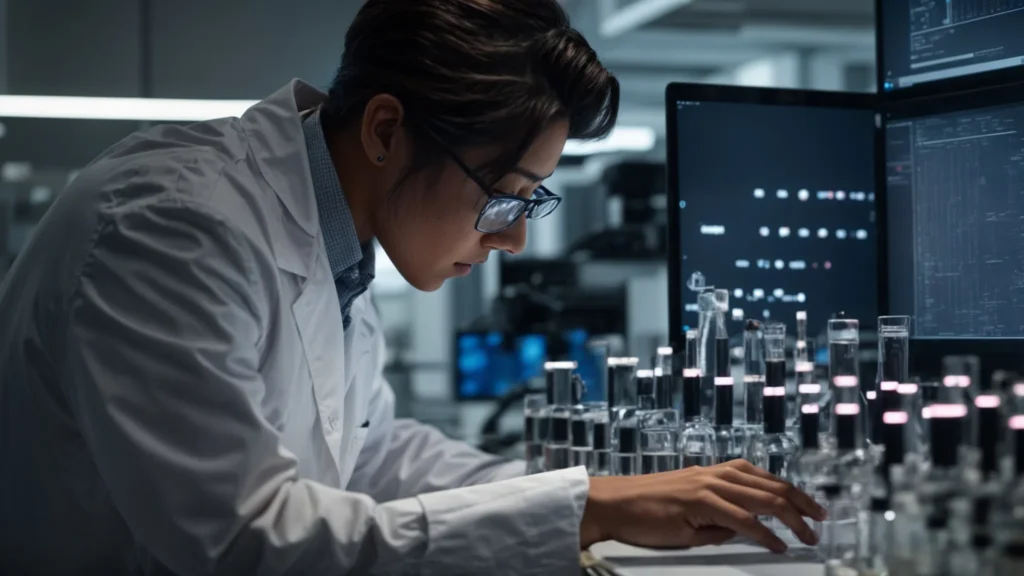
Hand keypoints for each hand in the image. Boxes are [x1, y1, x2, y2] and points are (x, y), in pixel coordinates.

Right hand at [580, 460, 826, 552]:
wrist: (613, 503)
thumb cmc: (646, 510)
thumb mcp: (690, 513)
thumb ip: (718, 519)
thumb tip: (743, 532)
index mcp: (715, 473)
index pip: (764, 479)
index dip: (793, 493)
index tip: (812, 508)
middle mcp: (716, 473)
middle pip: (772, 486)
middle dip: (802, 504)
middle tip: (821, 521)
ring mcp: (707, 485)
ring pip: (763, 499)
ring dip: (791, 518)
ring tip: (808, 534)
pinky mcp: (698, 502)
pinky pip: (741, 518)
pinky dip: (764, 533)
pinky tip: (778, 544)